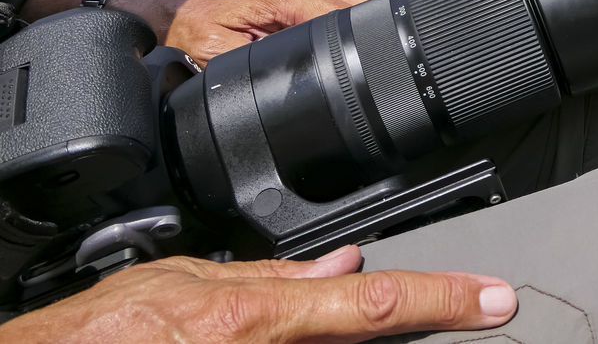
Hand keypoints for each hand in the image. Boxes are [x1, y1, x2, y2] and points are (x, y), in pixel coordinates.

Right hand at [1, 245, 516, 342]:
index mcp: (253, 320)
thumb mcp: (184, 285)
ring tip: (326, 311)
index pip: (373, 304)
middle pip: (370, 337)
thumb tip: (342, 266)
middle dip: (419, 317)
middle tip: (467, 303)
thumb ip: (271, 278)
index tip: (496, 299)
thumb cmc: (96, 336)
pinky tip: (307, 331)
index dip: (444, 300)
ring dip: (353, 335)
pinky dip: (317, 342)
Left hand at [19, 0, 376, 65]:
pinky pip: (346, 3)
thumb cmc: (200, 31)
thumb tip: (287, 77)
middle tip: (380, 61)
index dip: (355, 38)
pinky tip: (359, 39)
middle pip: (359, 3)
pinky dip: (356, 21)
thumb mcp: (224, 54)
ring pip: (358, 0)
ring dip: (366, 25)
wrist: (184, 17)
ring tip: (373, 52)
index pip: (338, 14)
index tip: (367, 60)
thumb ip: (258, 62)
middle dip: (371, 31)